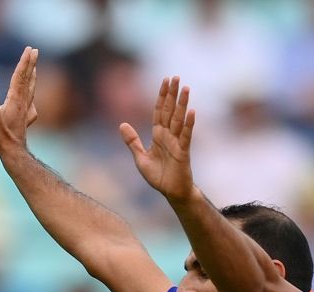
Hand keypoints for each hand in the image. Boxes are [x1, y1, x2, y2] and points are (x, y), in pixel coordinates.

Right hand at [0, 45, 39, 159]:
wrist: (12, 153)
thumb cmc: (0, 135)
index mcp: (15, 99)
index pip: (20, 76)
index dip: (24, 62)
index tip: (29, 49)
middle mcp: (23, 103)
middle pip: (28, 79)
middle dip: (30, 64)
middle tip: (34, 51)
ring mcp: (25, 111)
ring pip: (31, 90)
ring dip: (33, 77)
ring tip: (35, 68)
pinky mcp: (25, 120)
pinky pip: (31, 104)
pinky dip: (32, 97)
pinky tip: (31, 101)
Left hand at [120, 76, 196, 202]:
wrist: (171, 192)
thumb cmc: (158, 176)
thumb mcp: (140, 158)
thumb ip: (132, 141)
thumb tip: (122, 124)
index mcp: (158, 135)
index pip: (159, 111)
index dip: (161, 96)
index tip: (165, 81)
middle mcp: (168, 135)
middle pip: (170, 111)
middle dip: (172, 94)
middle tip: (176, 77)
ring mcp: (177, 142)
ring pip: (179, 119)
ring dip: (182, 104)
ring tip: (186, 88)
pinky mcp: (183, 152)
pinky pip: (186, 136)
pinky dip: (188, 124)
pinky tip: (191, 112)